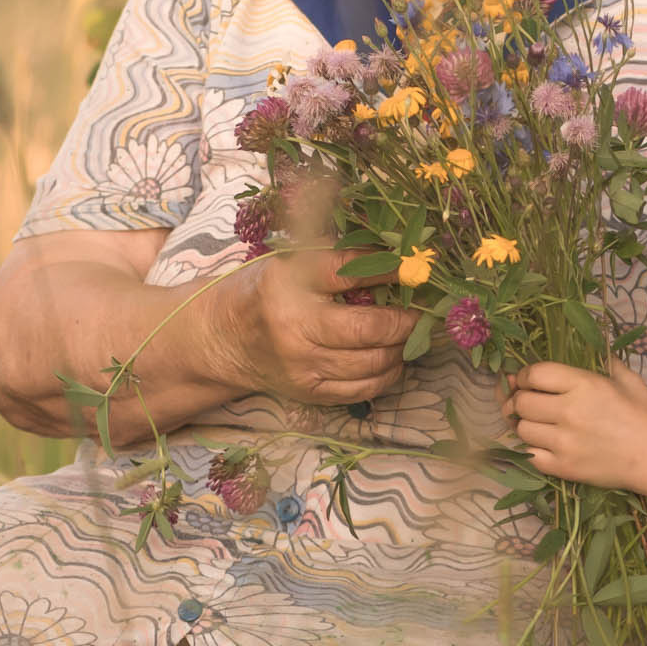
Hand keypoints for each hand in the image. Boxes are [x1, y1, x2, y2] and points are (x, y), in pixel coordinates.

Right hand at [228, 239, 418, 408]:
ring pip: (372, 362)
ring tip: (410, 332)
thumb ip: (335, 256)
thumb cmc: (264, 291)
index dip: (389, 270)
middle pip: (367, 328)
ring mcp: (302, 366)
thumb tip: (394, 253)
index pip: (349, 273)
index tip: (412, 268)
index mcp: (287, 284)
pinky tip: (393, 356)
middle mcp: (294, 328)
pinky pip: (364, 388)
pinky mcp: (310, 392)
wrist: (223, 339)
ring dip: (401, 347)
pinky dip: (388, 373)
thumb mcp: (289, 261)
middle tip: (423, 310)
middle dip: (405, 320)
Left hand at [508, 360, 646, 489]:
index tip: (526, 380)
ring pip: (521, 429)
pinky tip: (541, 443)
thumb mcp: (627, 379)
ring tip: (535, 423)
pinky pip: (529, 455)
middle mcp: (570, 411)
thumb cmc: (645, 415)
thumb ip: (603, 361)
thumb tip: (587, 346)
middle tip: (525, 402)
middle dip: (519, 400)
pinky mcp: (563, 467)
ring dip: (524, 424)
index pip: (534, 375)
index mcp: (584, 384)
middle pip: (522, 402)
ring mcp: (564, 442)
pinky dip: (531, 448)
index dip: (523, 376)